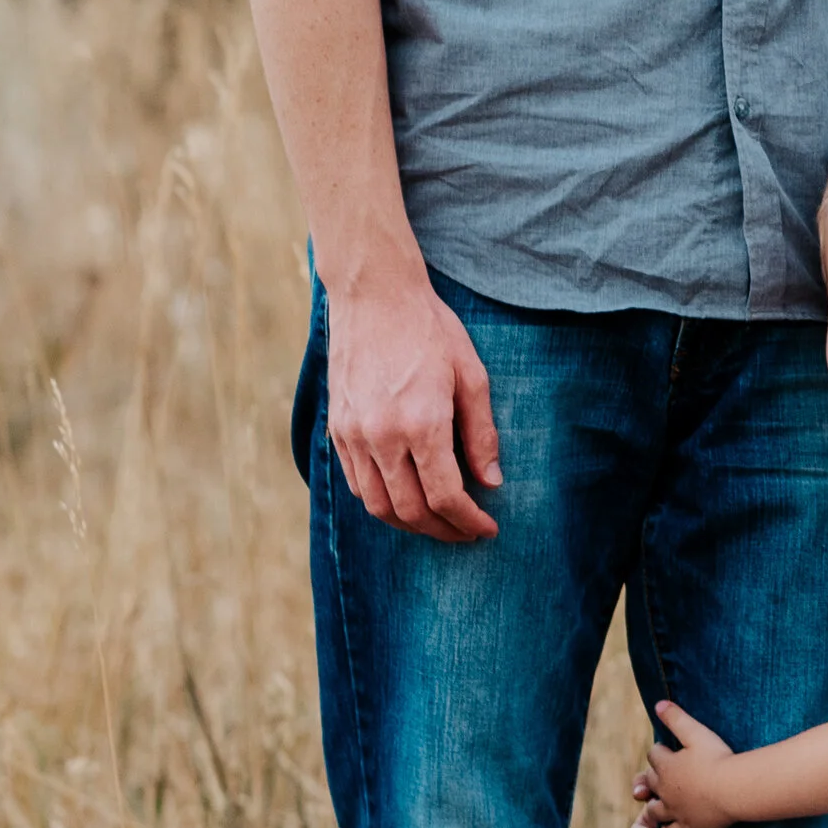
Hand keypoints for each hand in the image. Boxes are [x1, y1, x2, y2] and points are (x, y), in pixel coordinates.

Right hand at [325, 268, 501, 540]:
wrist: (374, 295)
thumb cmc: (430, 329)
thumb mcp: (471, 375)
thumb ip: (481, 433)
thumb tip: (490, 482)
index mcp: (421, 422)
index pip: (445, 496)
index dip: (469, 521)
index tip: (487, 529)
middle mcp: (381, 436)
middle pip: (410, 511)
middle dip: (443, 530)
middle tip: (466, 532)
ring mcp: (353, 435)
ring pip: (378, 506)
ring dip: (410, 524)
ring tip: (437, 522)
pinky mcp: (337, 429)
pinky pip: (357, 484)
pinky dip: (382, 502)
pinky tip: (404, 498)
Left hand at [645, 701, 741, 827]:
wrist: (734, 789)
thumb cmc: (718, 758)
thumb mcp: (696, 732)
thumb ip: (676, 718)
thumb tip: (658, 703)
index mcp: (666, 765)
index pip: (654, 754)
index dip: (661, 751)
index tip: (668, 749)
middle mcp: (665, 789)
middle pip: (651, 781)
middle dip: (654, 777)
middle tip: (663, 775)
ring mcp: (675, 810)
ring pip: (655, 809)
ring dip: (655, 805)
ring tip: (659, 804)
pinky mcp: (688, 827)